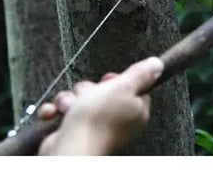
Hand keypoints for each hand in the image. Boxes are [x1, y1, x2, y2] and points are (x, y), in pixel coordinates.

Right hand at [37, 57, 163, 154]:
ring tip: (69, 108)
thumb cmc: (97, 119)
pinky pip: (63, 111)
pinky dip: (56, 111)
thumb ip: (139, 74)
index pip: (130, 86)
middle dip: (87, 89)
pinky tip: (54, 114)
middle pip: (101, 89)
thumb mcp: (123, 87)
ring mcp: (94, 125)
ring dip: (69, 99)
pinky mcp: (74, 129)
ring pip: (79, 97)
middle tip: (87, 97)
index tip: (109, 81)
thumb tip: (157, 64)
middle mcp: (116, 119)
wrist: (69, 147)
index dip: (117, 80)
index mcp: (134, 110)